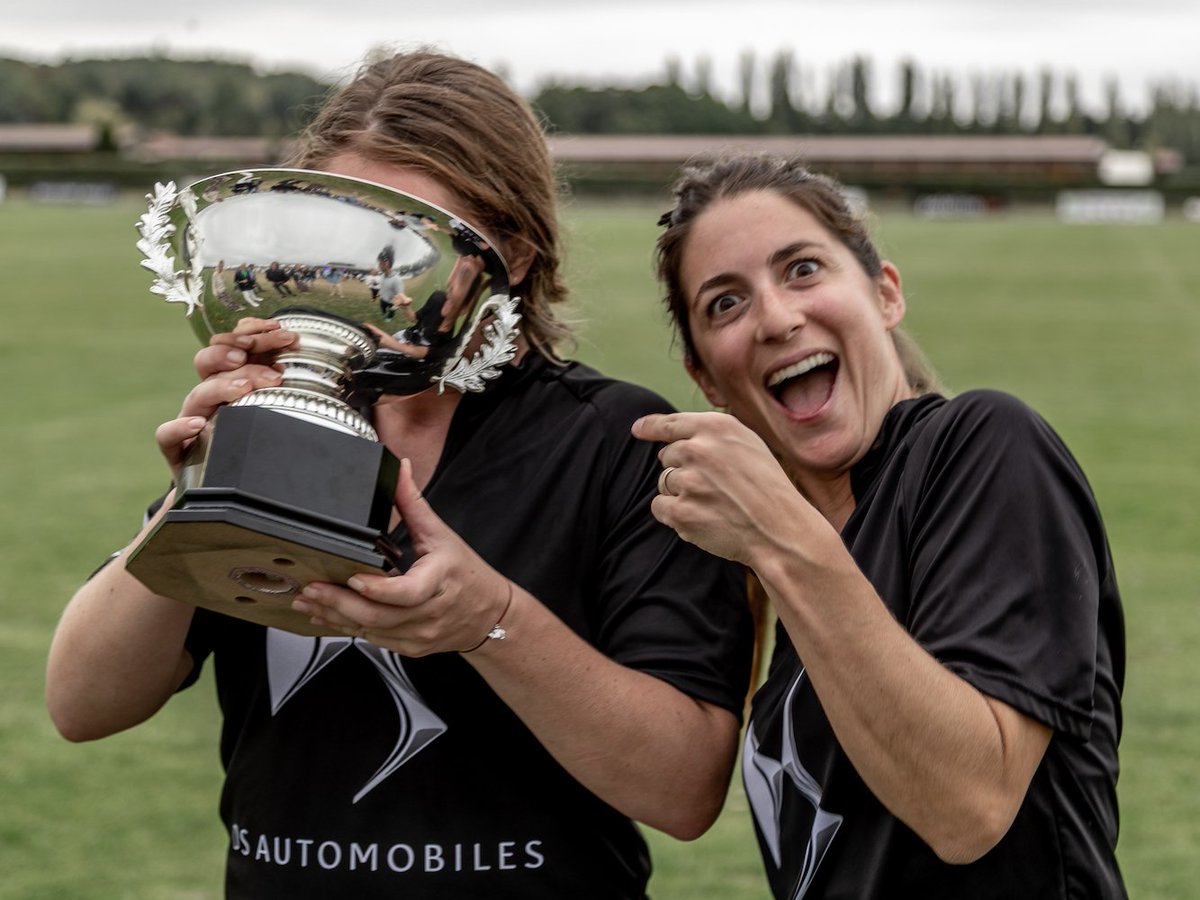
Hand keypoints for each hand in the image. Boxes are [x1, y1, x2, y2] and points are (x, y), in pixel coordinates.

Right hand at [154, 319, 296, 482]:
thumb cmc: (251, 443)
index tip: (282, 333)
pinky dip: (179, 428)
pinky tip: (198, 425)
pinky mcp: (177, 449)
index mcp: (228, 381)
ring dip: (221, 387)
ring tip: (244, 388)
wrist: (223, 486)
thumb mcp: (269, 410)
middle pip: (208, 362)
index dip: (250, 334)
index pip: (230, 346)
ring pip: (196, 395)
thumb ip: (280, 385)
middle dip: (239, 356)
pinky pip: (167, 435)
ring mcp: (190, 420)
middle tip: (271, 370)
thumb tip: (303, 355)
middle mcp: (207, 397)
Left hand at [291, 459, 511, 654]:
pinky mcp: (411, 647)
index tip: (353, 578)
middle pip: (380, 615)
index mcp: (439, 580)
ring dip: (336, 616)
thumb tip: (399, 469)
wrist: (489, 614)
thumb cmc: (465, 574)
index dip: (378, 589)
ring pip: (372, 631)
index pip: (407, 592)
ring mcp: (420, 634)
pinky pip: (375, 640)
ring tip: (308, 601)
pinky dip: (349, 628)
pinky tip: (328, 616)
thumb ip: (413, 503)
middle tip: (311, 589)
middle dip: (339, 603)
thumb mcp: (441, 535)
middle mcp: (430, 612)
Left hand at [631, 411, 801, 564]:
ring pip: (664, 482)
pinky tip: (702, 518)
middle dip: (683, 469)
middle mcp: (698, 450)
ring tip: (713, 503)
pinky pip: (660, 507)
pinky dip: (675, 514)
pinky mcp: (680, 512)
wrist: (780, 530)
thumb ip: (714, 436)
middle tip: (714, 486)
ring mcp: (687, 481)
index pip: (671, 423)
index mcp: (716, 428)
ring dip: (680, 493)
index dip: (651, 426)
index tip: (638, 429)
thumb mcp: (749, 445)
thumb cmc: (768, 488)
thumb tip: (677, 437)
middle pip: (667, 456)